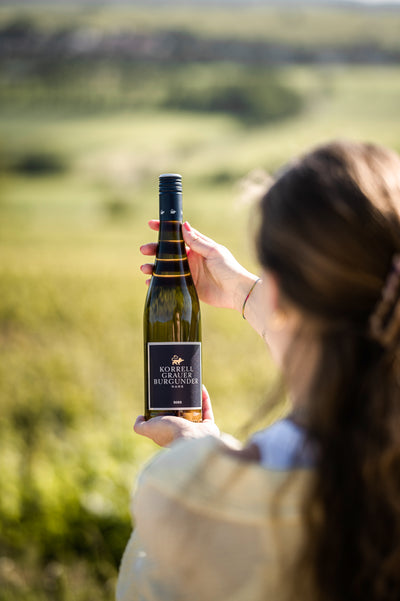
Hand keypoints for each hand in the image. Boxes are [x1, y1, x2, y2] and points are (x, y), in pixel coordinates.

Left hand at [134, 386, 219, 446]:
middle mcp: (183, 432)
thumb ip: (140, 426)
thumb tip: (139, 418)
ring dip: (193, 398)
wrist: (191, 439)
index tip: (163, 396)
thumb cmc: (169, 433)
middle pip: (181, 414)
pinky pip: (206, 409)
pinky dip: (204, 398)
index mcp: (169, 433)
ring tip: (188, 385)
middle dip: (180, 402)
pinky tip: (199, 386)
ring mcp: (197, 429)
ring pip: (195, 411)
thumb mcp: (149, 428)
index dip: (164, 409)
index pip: (165, 421)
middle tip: (177, 388)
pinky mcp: (208, 426)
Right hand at [140, 220, 257, 311]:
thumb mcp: (214, 251)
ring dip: (153, 266)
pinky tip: (150, 282)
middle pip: (167, 252)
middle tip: (144, 250)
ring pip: (165, 268)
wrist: (237, 292)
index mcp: (197, 247)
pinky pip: (169, 284)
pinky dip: (158, 283)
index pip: (177, 235)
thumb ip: (197, 241)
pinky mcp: (187, 287)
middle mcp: (191, 259)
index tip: (151, 225)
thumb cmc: (229, 269)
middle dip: (154, 249)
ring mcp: (188, 273)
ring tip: (145, 268)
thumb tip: (184, 225)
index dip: (164, 230)